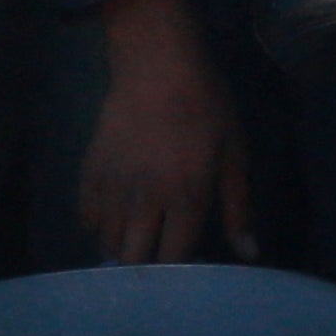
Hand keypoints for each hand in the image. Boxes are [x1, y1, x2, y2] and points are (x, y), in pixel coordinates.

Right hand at [79, 0, 256, 263]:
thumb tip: (248, 253)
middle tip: (158, 256)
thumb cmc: (207, 108)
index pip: (174, 256)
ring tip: (137, 239)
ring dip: (122, 245)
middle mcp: (145, 200)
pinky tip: (115, 216)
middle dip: (146, 265)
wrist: (158, 66)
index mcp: (186, 198)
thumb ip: (237, 208)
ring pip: (107, 239)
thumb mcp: (234, 157)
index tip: (187, 267)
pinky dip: (98, 223)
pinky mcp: (90, 170)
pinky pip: (86, 215)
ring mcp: (113, 186)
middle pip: (133, 257)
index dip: (179, 269)